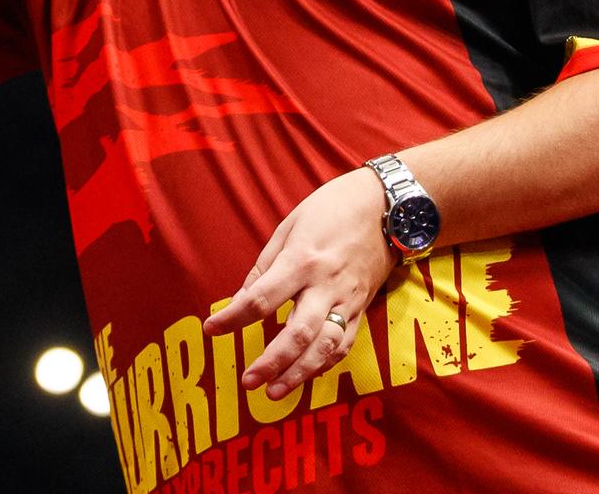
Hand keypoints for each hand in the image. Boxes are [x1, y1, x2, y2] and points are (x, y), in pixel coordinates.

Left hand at [202, 167, 398, 398]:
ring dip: (299, 374)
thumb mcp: (290, 225)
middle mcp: (326, 285)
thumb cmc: (332, 208)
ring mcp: (348, 300)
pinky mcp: (363, 309)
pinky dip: (324, 364)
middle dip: (271, 362)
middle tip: (247, 381)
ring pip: (324, 347)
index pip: (262, 298)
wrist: (388, 206)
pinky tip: (305, 376)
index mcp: (302, 260)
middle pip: (297, 333)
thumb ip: (265, 265)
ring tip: (273, 392)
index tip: (211, 330)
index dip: (233, 318)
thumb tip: (241, 299)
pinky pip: (344, 344)